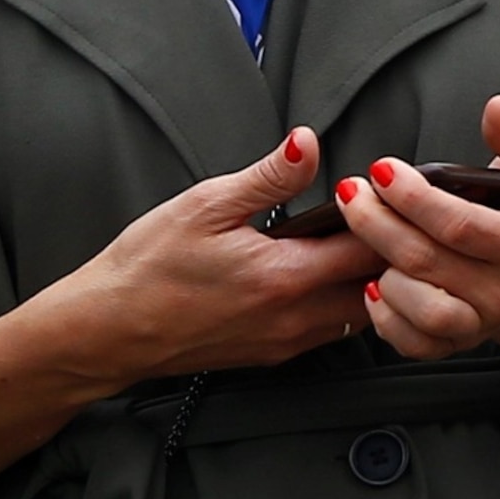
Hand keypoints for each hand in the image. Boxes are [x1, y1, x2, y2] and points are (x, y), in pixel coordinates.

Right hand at [61, 126, 383, 383]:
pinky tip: (331, 275)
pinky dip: (346, 303)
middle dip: (391, 253)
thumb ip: (269, 176)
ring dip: (371, 281)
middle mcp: (295, 317)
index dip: (389, 216)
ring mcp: (286, 341)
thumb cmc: (148, 267)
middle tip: (390, 217)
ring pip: (361, 314)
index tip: (390, 191)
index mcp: (285, 276)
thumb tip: (307, 143)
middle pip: (378, 288)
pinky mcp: (273, 355)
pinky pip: (332, 330)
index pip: (372, 249)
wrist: (108, 329)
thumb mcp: (206, 204)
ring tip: (365, 244)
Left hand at [334, 95, 499, 360]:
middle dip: (378, 224)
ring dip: (382, 273)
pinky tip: (373, 285)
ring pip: (422, 310)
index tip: (382, 169)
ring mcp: (480, 321)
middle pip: (427, 261)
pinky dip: (387, 319)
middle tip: (350, 192)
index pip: (460, 224)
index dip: (415, 198)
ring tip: (367, 239)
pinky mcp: (457, 343)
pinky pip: (415, 344)